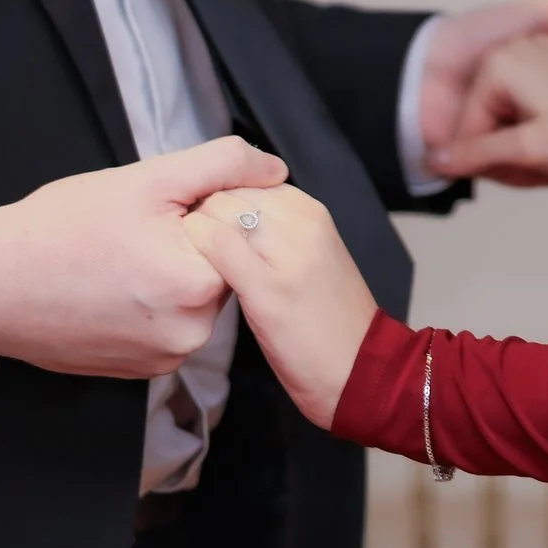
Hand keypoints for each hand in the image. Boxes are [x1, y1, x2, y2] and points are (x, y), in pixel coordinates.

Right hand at [0, 136, 285, 377]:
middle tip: (136, 230)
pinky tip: (114, 284)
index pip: (238, 234)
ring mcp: (166, 358)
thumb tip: (276, 170)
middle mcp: (190, 334)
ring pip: (195, 297)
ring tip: (120, 256)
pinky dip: (152, 302)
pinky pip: (170, 325)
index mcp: (198, 284)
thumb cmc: (61, 228)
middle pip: (220, 268)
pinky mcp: (143, 371)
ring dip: (172, 272)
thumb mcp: (147, 179)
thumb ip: (222, 165)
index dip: (204, 209)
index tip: (161, 209)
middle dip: (190, 241)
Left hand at [184, 186, 376, 429]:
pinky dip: (195, 248)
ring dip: (194, 228)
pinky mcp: (267, 287)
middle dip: (202, 209)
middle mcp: (302, 222)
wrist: (360, 370)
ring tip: (187, 257)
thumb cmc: (328, 321)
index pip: (247, 176)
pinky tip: (189, 269)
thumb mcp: (312, 257)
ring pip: (219, 210)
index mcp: (312, 211)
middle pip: (229, 190)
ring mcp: (287, 252)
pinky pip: (216, 245)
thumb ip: (278, 228)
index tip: (205, 224)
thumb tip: (229, 212)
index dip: (217, 196)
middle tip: (189, 242)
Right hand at [430, 35, 547, 186]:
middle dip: (507, 151)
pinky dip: (534, 128)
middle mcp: (513, 49)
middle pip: (486, 118)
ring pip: (505, 113)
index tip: (516, 173)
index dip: (487, 160)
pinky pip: (524, 104)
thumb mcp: (531, 150)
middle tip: (540, 168)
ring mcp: (533, 52)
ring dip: (522, 143)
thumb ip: (480, 154)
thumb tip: (440, 161)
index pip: (469, 127)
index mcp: (501, 64)